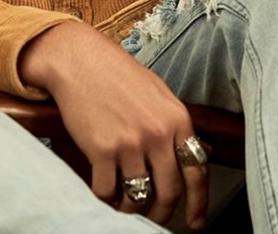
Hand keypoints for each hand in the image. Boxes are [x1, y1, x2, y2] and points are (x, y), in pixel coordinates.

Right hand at [19, 22, 209, 229]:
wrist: (79, 60)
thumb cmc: (116, 74)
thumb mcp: (157, 93)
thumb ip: (174, 125)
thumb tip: (193, 153)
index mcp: (177, 119)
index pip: (197, 171)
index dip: (198, 203)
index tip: (194, 222)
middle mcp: (157, 134)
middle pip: (169, 191)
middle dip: (161, 212)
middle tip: (153, 216)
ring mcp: (129, 143)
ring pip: (138, 197)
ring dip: (130, 207)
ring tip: (124, 203)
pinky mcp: (101, 150)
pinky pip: (107, 191)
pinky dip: (105, 198)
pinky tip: (104, 192)